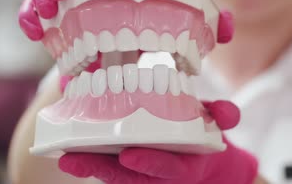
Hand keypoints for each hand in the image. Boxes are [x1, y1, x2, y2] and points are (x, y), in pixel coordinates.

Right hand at [17, 0, 234, 43]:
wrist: (116, 71)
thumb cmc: (150, 45)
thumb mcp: (180, 39)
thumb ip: (210, 31)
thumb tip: (228, 28)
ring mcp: (71, 1)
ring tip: (41, 10)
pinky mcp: (53, 18)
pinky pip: (33, 9)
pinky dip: (29, 16)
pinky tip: (34, 30)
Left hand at [58, 100, 258, 183]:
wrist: (202, 161)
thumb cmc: (204, 137)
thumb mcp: (218, 125)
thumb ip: (224, 116)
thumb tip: (226, 113)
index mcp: (185, 167)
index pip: (168, 171)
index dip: (151, 165)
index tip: (130, 156)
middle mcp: (162, 176)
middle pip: (129, 179)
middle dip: (102, 170)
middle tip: (74, 161)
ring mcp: (144, 176)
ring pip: (114, 177)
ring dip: (90, 167)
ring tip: (65, 157)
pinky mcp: (129, 171)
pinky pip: (109, 171)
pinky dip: (91, 163)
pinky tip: (69, 151)